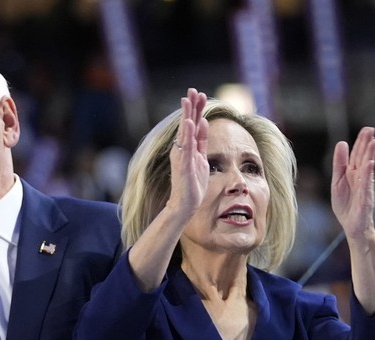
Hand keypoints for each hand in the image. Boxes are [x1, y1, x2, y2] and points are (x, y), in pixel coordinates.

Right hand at [168, 87, 209, 223]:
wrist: (185, 204)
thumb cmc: (192, 183)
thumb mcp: (200, 157)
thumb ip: (201, 141)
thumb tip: (204, 122)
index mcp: (187, 147)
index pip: (192, 124)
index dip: (195, 109)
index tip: (198, 93)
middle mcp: (181, 149)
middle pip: (187, 123)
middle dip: (190, 106)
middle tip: (192, 89)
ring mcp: (181, 156)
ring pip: (184, 132)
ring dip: (187, 115)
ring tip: (189, 100)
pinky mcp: (183, 165)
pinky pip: (186, 146)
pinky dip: (187, 134)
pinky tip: (189, 122)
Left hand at [331, 126, 374, 240]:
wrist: (352, 226)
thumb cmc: (346, 205)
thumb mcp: (337, 182)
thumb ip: (339, 164)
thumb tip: (341, 143)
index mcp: (353, 173)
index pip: (357, 155)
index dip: (360, 143)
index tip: (366, 130)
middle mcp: (360, 178)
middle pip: (363, 159)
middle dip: (367, 145)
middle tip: (371, 130)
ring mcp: (364, 187)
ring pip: (367, 169)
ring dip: (370, 155)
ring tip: (373, 142)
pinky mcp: (365, 198)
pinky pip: (367, 185)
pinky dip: (368, 174)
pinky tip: (370, 164)